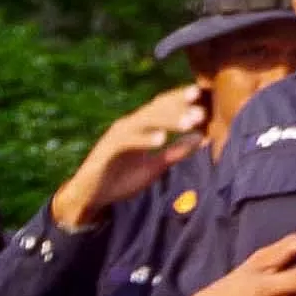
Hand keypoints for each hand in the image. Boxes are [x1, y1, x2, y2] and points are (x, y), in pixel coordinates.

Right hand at [50, 85, 206, 229]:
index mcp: (142, 126)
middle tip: (202, 111)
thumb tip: (200, 139)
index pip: (164, 107)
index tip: (206, 99)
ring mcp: (117, 135)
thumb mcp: (154, 167)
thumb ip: (175, 153)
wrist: (89, 197)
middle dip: (180, 108)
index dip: (183, 102)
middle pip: (157, 110)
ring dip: (168, 120)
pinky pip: (127, 140)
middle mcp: (130, 125)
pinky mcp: (107, 149)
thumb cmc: (121, 179)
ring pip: (145, 120)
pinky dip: (144, 138)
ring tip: (190, 122)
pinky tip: (161, 140)